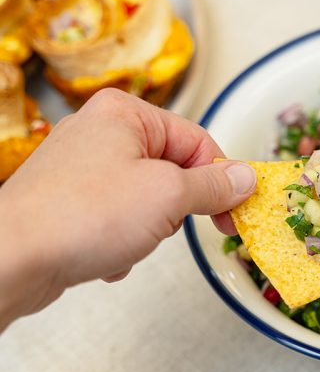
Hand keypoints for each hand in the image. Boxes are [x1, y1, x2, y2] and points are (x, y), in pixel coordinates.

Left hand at [0, 89, 255, 327]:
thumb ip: (213, 186)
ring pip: (145, 199)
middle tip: (169, 225)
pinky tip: (104, 255)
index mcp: (125, 112)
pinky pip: (117, 219)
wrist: (14, 258)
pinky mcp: (68, 201)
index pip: (197, 140)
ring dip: (147, 229)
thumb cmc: (79, 216)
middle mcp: (100, 132)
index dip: (221, 179)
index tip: (235, 211)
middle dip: (175, 207)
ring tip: (126, 239)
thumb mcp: (168, 196)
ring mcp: (80, 168)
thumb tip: (244, 178)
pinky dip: (121, 241)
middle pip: (171, 169)